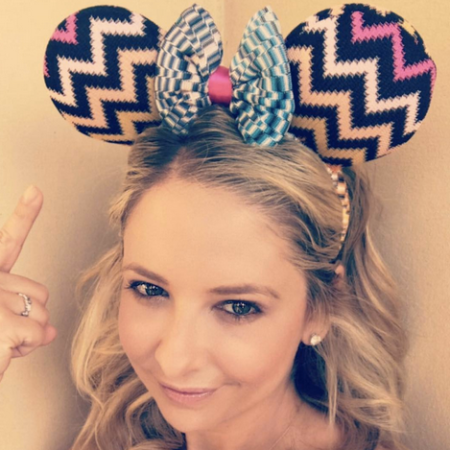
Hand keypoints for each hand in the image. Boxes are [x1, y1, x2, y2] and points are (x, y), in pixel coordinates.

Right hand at [0, 186, 56, 382]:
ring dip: (25, 336)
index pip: (10, 239)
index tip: (37, 191)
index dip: (25, 214)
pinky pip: (36, 335)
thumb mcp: (0, 323)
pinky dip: (22, 350)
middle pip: (41, 293)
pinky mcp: (0, 323)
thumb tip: (50, 331)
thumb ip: (23, 318)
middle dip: (30, 317)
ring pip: (42, 315)